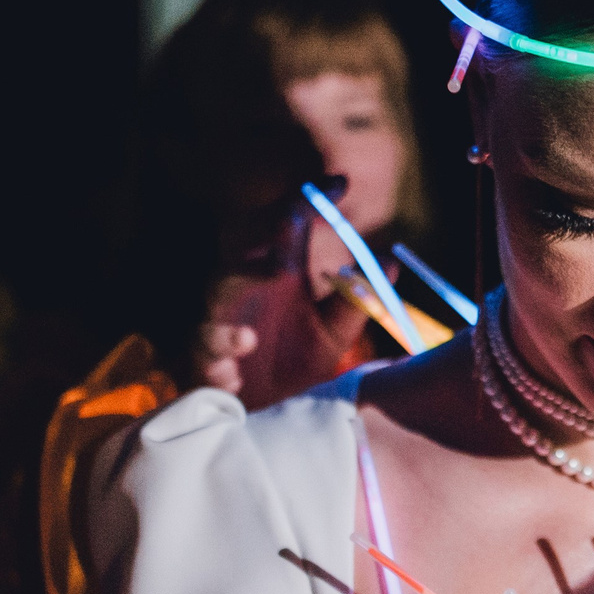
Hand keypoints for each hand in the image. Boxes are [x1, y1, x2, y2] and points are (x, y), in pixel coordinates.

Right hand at [193, 188, 370, 407]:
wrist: (269, 412)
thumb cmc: (297, 361)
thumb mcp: (333, 335)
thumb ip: (356, 301)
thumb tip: (390, 262)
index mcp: (279, 272)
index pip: (289, 223)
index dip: (310, 199)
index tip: (340, 181)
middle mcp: (247, 286)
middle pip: (240, 247)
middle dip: (260, 237)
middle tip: (287, 229)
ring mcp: (222, 320)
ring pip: (216, 297)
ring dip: (232, 306)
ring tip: (248, 335)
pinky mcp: (204, 358)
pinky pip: (203, 350)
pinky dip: (218, 358)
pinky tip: (232, 375)